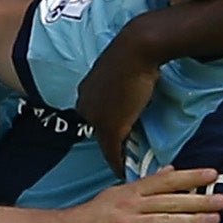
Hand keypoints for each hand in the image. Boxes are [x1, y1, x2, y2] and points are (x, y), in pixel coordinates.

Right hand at [55, 165, 222, 222]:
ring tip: (213, 220)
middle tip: (221, 199)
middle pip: (169, 200)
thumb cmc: (93, 214)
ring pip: (164, 221)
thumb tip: (171, 171)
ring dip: (191, 220)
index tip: (211, 174)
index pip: (165, 180)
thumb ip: (146, 184)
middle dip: (198, 199)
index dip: (190, 176)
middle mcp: (131, 206)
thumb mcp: (118, 192)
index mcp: (130, 191)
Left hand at [76, 27, 160, 169]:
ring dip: (115, 154)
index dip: (108, 124)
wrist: (136, 50)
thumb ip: (120, 81)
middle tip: (123, 152)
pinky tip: (123, 171)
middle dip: (109, 140)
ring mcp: (96, 117)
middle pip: (97, 129)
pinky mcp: (109, 129)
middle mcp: (85, 104)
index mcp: (86, 90)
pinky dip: (118, 164)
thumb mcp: (120, 68)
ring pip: (104, 142)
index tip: (119, 133)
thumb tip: (131, 85)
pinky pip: (112, 153)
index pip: (95, 114)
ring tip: (124, 163)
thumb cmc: (132, 52)